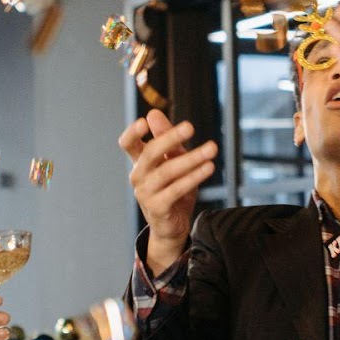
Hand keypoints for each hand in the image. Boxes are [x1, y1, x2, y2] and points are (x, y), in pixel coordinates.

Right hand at [118, 109, 215, 273]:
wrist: (172, 226)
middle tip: (190, 127)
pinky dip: (194, 177)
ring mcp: (145, 193)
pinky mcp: (157, 208)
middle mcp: (138, 176)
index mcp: (139, 162)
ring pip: (167, 171)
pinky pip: (176, 189)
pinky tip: (208, 168)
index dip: (133, 132)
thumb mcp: (171, 160)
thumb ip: (166, 139)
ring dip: (192, 158)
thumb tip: (153, 113)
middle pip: (150, 153)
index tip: (145, 121)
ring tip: (212, 149)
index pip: (127, 144)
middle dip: (170, 138)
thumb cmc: (172, 189)